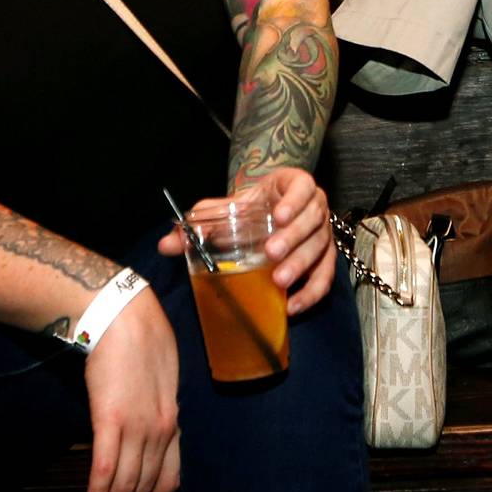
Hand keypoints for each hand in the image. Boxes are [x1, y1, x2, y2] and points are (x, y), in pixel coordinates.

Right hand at [80, 290, 178, 491]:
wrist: (123, 316)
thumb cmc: (142, 339)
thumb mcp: (163, 377)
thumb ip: (159, 406)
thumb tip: (148, 426)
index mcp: (173, 420)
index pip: (170, 476)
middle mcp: (159, 431)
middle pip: (146, 485)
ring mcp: (136, 428)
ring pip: (126, 484)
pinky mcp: (110, 420)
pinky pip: (105, 468)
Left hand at [157, 170, 335, 314]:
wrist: (268, 216)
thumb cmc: (249, 210)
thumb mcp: (226, 210)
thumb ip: (199, 222)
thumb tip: (166, 244)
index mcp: (295, 186)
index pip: (303, 188)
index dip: (294, 201)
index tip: (277, 216)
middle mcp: (315, 208)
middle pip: (312, 221)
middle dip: (293, 238)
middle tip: (271, 253)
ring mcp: (323, 234)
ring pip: (320, 249)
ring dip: (301, 265)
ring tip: (279, 280)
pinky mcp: (325, 259)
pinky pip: (325, 277)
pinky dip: (311, 292)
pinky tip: (292, 305)